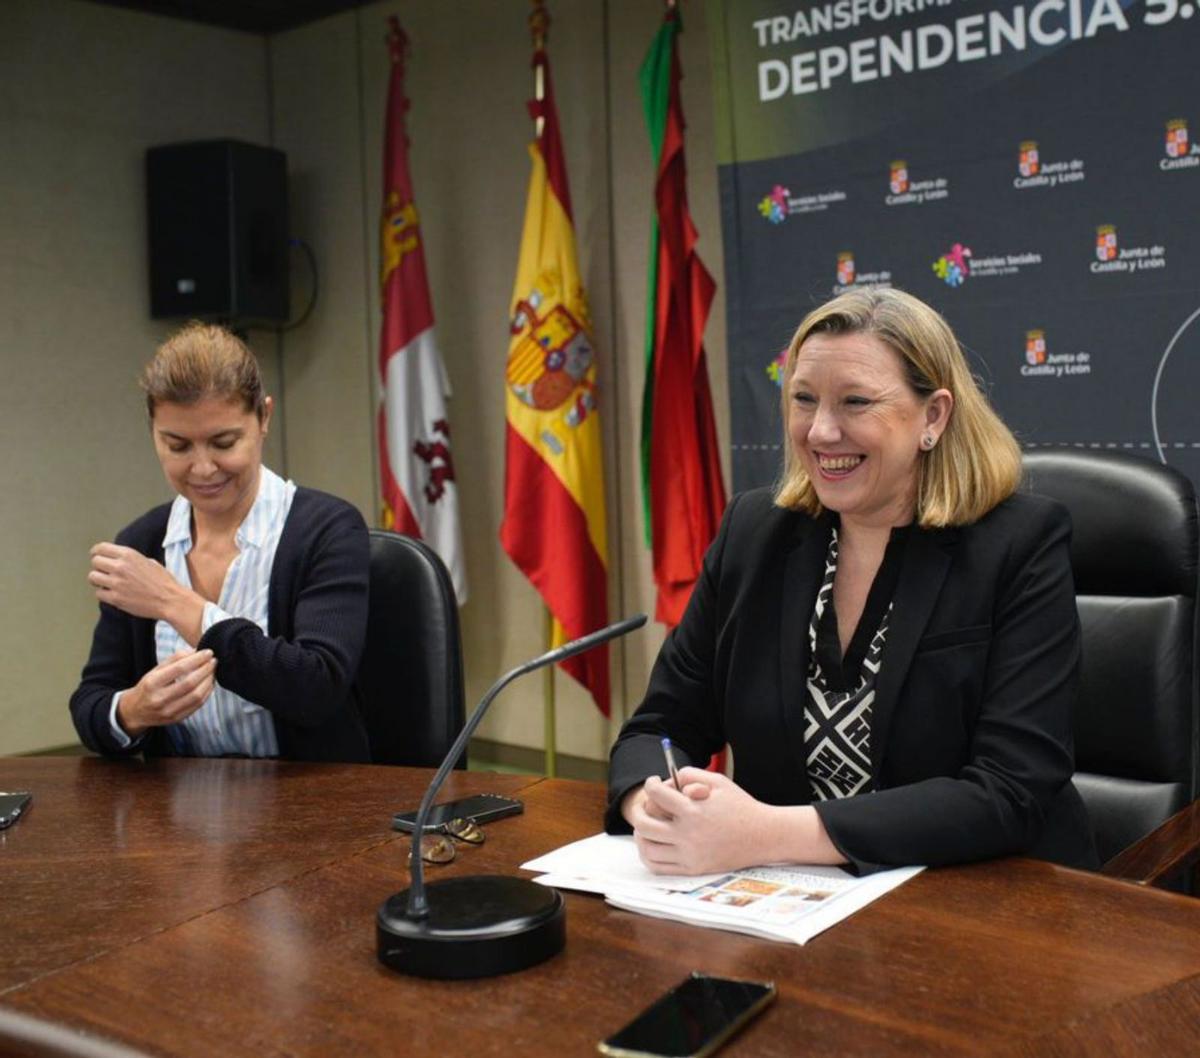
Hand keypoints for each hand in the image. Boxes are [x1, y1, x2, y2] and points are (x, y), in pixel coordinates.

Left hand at [89, 543, 203, 642]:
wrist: (170, 600)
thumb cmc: (164, 582)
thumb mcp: (150, 562)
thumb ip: (132, 560)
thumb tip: (120, 561)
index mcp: (129, 555)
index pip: (101, 548)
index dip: (96, 552)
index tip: (96, 555)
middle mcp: (120, 567)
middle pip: (95, 562)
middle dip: (98, 566)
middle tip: (104, 572)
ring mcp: (116, 583)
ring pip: (92, 577)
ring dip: (98, 580)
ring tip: (106, 583)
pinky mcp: (116, 598)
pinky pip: (98, 593)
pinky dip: (103, 593)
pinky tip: (112, 593)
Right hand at [117, 649, 216, 736]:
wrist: (135, 711)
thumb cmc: (148, 687)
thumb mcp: (155, 670)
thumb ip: (175, 659)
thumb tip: (197, 651)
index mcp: (152, 683)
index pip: (179, 669)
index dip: (197, 659)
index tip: (208, 652)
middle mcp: (159, 699)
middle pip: (190, 683)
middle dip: (206, 670)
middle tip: (214, 661)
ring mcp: (169, 711)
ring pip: (196, 696)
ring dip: (209, 681)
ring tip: (213, 671)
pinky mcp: (177, 719)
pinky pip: (198, 705)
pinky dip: (207, 692)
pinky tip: (209, 683)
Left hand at [630, 768, 841, 874]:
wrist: (764, 836)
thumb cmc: (740, 806)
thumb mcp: (718, 782)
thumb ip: (690, 775)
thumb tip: (666, 782)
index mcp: (693, 811)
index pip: (656, 796)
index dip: (650, 785)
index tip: (653, 783)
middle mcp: (688, 835)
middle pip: (644, 824)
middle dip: (638, 810)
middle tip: (643, 804)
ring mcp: (690, 855)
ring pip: (648, 848)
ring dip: (641, 834)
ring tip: (645, 825)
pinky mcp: (693, 869)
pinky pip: (659, 867)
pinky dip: (649, 855)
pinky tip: (652, 843)